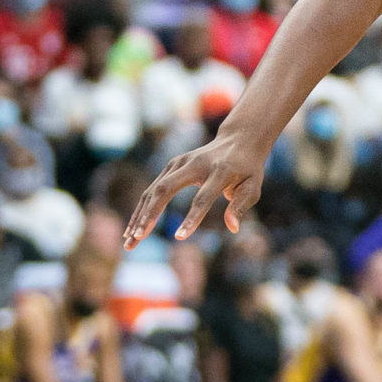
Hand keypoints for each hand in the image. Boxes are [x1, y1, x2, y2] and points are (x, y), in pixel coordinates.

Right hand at [123, 129, 266, 245]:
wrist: (238, 140)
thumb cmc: (247, 169)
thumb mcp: (252, 187)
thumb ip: (240, 206)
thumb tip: (233, 228)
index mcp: (218, 171)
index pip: (202, 198)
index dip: (191, 218)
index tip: (179, 238)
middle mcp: (194, 164)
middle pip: (166, 189)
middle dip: (149, 215)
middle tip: (137, 239)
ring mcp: (179, 163)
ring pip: (154, 190)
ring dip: (139, 215)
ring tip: (129, 241)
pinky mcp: (171, 166)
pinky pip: (152, 189)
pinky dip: (141, 209)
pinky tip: (133, 228)